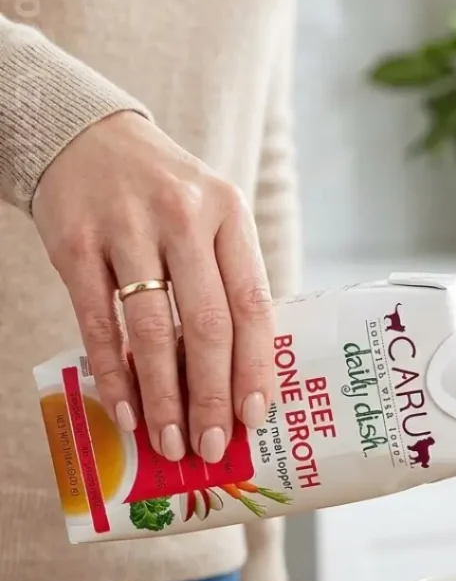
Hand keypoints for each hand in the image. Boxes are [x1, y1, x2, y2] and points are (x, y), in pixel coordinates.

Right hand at [33, 111, 273, 462]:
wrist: (86, 135)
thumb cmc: (165, 194)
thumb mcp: (212, 217)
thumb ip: (229, 279)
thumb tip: (245, 373)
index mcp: (229, 214)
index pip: (252, 303)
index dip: (255, 365)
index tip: (256, 415)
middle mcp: (184, 218)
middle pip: (207, 324)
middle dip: (212, 395)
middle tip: (212, 445)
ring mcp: (126, 228)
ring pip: (152, 330)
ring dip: (163, 396)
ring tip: (171, 441)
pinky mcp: (75, 243)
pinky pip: (99, 323)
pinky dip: (114, 373)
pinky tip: (125, 410)